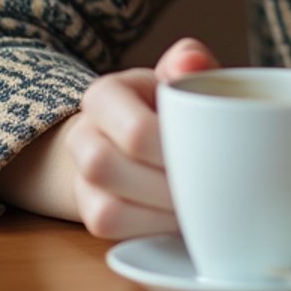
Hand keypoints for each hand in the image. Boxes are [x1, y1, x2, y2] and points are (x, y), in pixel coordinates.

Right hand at [66, 37, 219, 239]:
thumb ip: (190, 61)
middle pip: (111, 169)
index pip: (136, 131)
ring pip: (107, 208)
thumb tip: (188, 63)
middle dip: (166, 183)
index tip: (210, 156)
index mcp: (104, 94)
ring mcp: (81, 176)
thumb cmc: (170, 104)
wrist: (141, 136)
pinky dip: (149, 228)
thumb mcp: (181, 76)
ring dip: (158, 212)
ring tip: (198, 203)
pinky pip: (109, 229)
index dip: (175, 151)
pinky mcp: (89, 211)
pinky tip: (179, 218)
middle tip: (207, 185)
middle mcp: (82, 134)